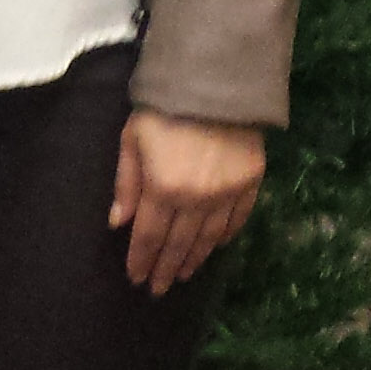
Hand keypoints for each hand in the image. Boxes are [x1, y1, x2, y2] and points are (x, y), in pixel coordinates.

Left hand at [110, 110, 264, 294]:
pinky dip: (225, 237)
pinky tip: (215, 247)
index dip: (142, 259)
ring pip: (209, 238)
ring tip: (183, 274)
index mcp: (164, 188)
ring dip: (194, 259)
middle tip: (159, 288)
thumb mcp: (133, 139)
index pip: (150, 236)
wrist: (216, 80)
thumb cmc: (164, 107)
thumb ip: (126, 184)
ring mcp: (228, 193)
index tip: (137, 278)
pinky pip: (238, 220)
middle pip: (179, 244)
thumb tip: (119, 223)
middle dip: (166, 268)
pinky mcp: (251, 182)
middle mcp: (197, 199)